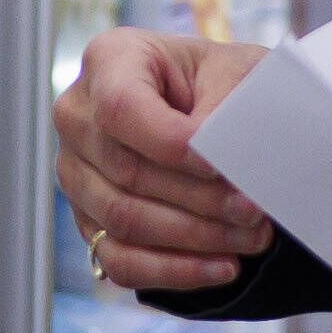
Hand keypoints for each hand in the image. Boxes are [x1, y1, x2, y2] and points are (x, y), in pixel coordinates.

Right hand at [56, 30, 274, 294]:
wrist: (218, 108)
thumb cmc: (225, 84)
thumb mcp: (236, 74)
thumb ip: (224, 111)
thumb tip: (219, 165)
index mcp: (109, 60)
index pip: (122, 109)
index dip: (172, 145)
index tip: (223, 166)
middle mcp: (78, 116)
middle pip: (126, 172)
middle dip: (199, 200)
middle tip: (255, 210)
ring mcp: (76, 172)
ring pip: (123, 221)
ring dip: (195, 238)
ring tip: (252, 238)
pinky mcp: (88, 220)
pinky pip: (119, 261)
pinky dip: (174, 272)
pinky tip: (223, 268)